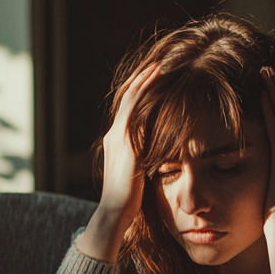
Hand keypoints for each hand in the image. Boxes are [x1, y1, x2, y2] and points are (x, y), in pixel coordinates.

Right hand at [76, 62, 160, 261]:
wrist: (115, 210)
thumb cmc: (128, 198)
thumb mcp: (135, 173)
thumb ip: (142, 159)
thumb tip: (155, 156)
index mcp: (115, 140)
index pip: (127, 108)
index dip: (138, 91)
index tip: (152, 78)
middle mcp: (114, 134)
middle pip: (127, 97)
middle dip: (142, 79)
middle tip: (158, 63)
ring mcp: (118, 136)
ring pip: (132, 99)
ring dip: (146, 81)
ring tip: (160, 66)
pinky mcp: (127, 142)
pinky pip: (138, 111)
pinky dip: (148, 96)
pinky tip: (160, 87)